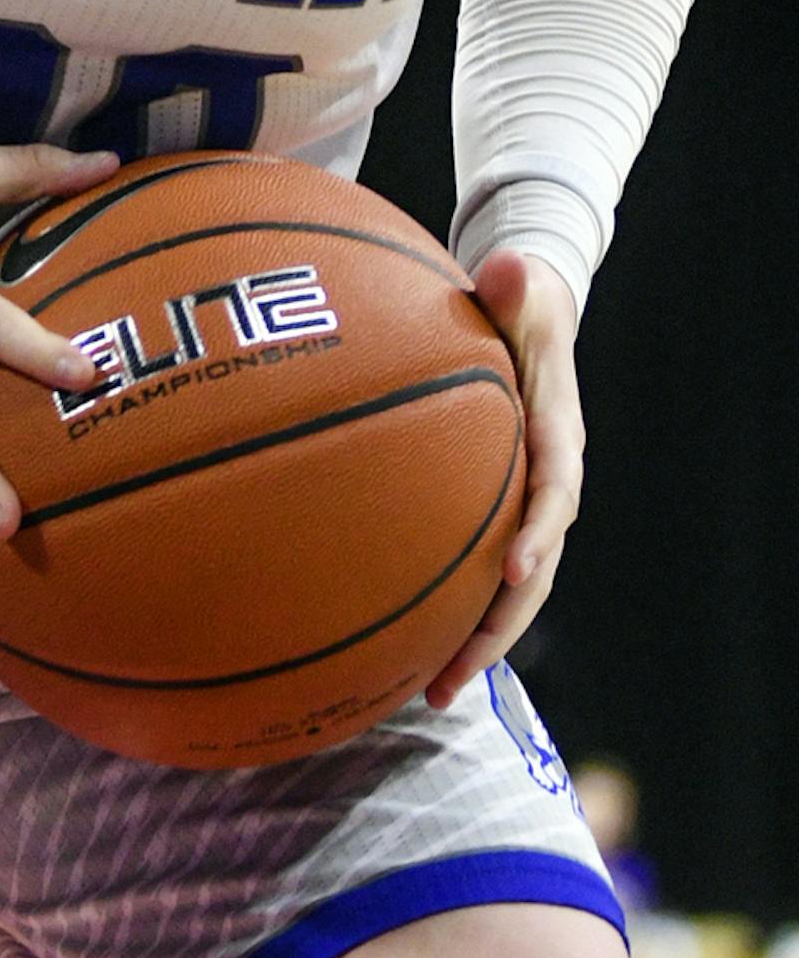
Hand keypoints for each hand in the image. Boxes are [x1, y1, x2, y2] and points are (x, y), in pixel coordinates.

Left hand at [424, 250, 582, 708]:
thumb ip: (514, 282)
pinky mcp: (492, 509)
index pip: (555, 490)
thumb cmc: (518, 296)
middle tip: (455, 674)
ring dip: (476, 642)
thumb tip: (507, 265)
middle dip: (500, 627)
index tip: (513, 572)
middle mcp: (547, 480)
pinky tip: (400, 651)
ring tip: (430, 692)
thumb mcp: (521, 282)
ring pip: (507, 589)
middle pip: (533, 568)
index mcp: (557, 432)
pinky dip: (448, 612)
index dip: (538, 534)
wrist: (526, 310)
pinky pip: (473, 569)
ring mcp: (520, 502)